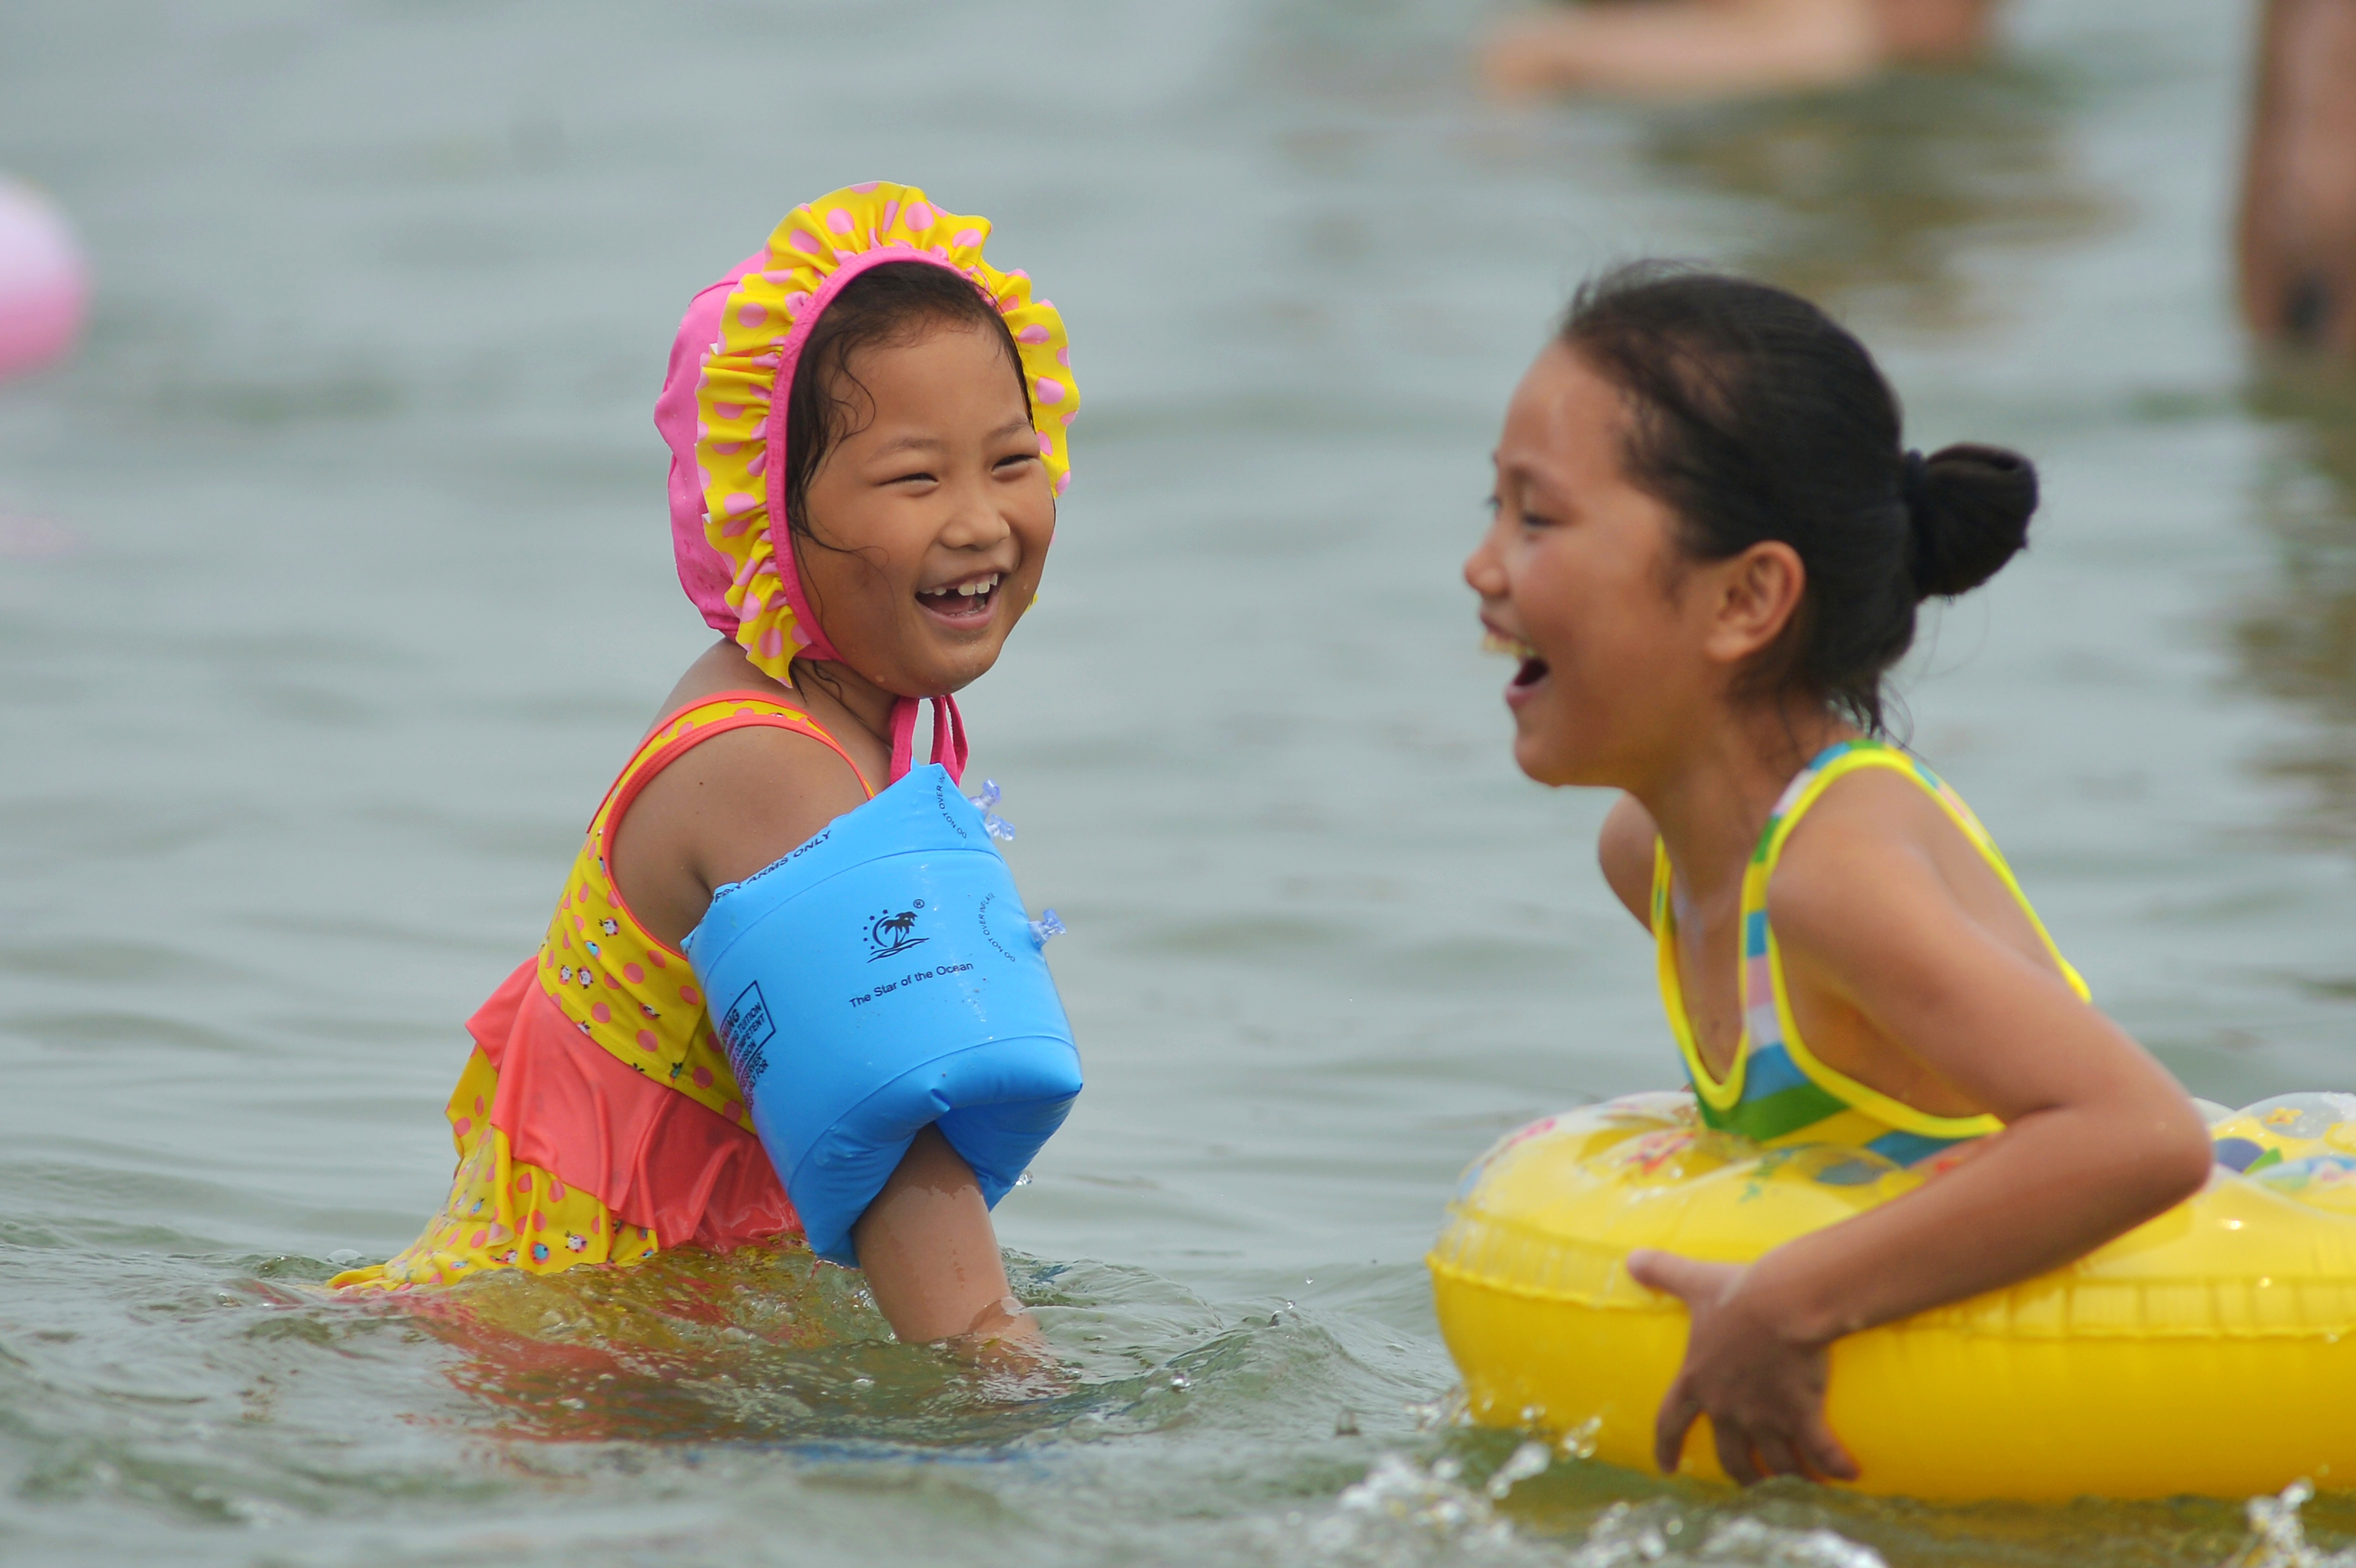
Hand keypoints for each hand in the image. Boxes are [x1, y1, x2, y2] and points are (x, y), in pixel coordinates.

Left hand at [1625, 1249, 1858, 1485]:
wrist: (1782, 1304)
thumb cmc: (1738, 1294)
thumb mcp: (1694, 1281)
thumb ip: (1663, 1271)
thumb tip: (1632, 1257)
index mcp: (1697, 1381)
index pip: (1670, 1422)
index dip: (1666, 1447)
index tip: (1667, 1469)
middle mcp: (1727, 1408)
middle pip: (1731, 1457)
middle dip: (1742, 1473)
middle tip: (1752, 1481)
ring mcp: (1764, 1418)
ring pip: (1776, 1464)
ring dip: (1788, 1478)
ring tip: (1802, 1484)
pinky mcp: (1801, 1416)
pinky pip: (1821, 1452)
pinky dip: (1835, 1467)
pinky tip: (1849, 1474)